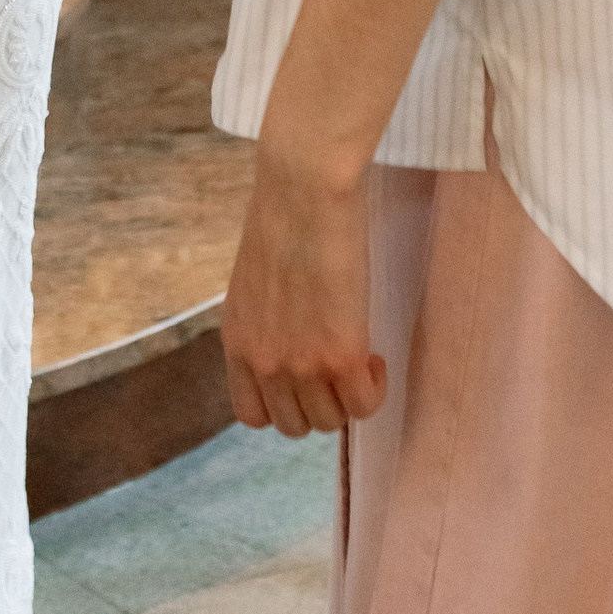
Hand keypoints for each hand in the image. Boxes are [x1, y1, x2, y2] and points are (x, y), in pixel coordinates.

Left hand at [221, 141, 385, 441]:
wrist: (303, 188)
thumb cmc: (283, 215)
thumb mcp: (255, 282)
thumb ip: (265, 323)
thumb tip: (291, 341)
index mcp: (237, 342)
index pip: (253, 415)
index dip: (285, 404)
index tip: (306, 378)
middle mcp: (263, 362)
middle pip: (296, 425)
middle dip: (321, 402)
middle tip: (338, 365)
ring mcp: (300, 365)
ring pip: (331, 421)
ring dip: (349, 395)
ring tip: (359, 354)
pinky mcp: (340, 356)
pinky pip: (365, 405)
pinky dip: (375, 388)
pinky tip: (374, 355)